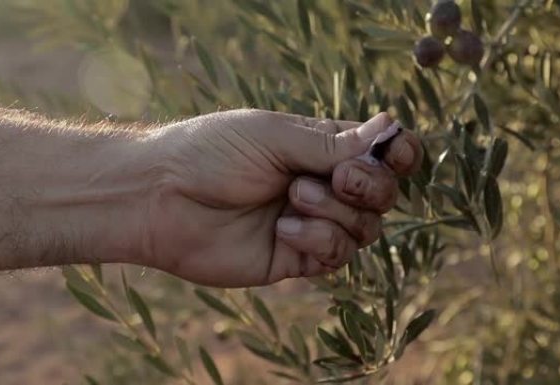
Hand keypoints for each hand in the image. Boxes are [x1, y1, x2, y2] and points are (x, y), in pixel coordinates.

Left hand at [138, 109, 422, 286]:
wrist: (160, 198)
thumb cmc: (211, 152)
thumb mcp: (275, 137)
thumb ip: (333, 143)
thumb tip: (389, 126)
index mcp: (320, 146)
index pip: (380, 152)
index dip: (398, 155)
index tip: (396, 155)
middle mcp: (322, 185)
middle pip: (382, 193)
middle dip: (369, 186)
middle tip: (335, 178)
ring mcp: (311, 223)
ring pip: (365, 228)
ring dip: (335, 212)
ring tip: (292, 199)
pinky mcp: (296, 257)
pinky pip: (336, 255)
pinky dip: (319, 240)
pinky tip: (283, 228)